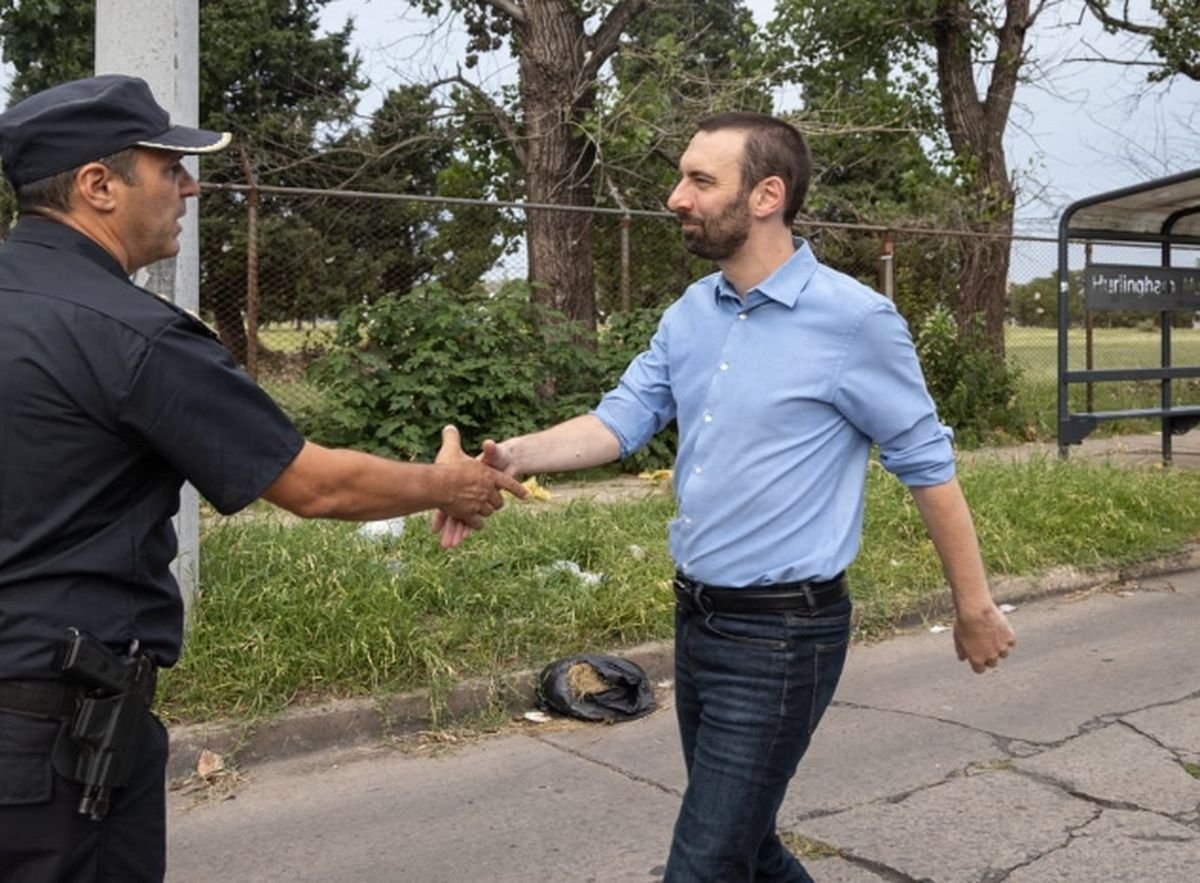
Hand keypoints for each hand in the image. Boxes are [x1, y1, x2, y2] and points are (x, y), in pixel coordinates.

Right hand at [432, 427, 526, 544]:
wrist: (437, 484)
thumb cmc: (446, 466)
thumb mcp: (451, 449)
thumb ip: (452, 437)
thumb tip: (449, 426)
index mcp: (489, 474)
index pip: (509, 483)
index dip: (518, 490)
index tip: (526, 496)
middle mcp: (488, 490)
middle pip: (499, 502)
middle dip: (497, 503)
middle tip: (495, 503)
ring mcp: (479, 504)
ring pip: (488, 512)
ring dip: (486, 512)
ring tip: (483, 511)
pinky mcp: (469, 515)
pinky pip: (477, 522)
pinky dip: (475, 523)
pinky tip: (473, 523)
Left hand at [954, 602, 1015, 673]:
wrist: (976, 610)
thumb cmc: (964, 623)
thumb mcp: (958, 638)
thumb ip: (961, 651)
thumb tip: (962, 658)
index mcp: (976, 659)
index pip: (980, 670)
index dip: (978, 663)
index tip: (977, 657)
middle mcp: (991, 657)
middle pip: (993, 663)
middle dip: (989, 656)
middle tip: (985, 645)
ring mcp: (1002, 648)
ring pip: (1004, 654)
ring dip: (1000, 648)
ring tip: (992, 636)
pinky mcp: (1010, 637)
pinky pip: (1011, 642)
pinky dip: (1007, 637)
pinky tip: (1000, 630)